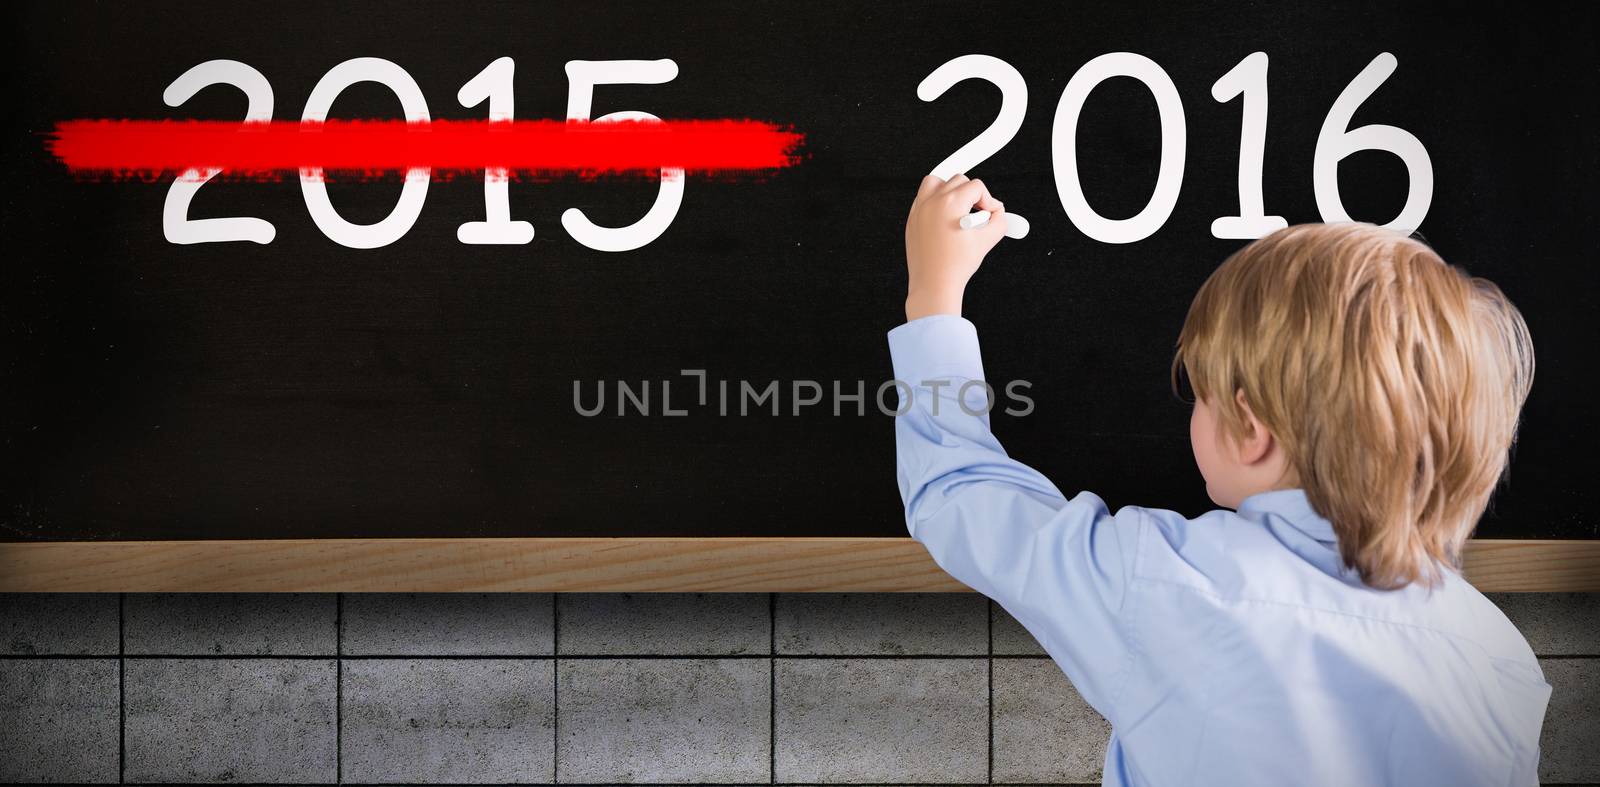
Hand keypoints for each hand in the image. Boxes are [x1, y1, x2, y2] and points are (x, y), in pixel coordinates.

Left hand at [903, 173, 1007, 320]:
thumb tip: (997, 210)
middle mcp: (932, 202)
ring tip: (959, 207)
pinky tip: (945, 217)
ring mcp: (919, 210)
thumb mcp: (988, 239)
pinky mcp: (912, 220)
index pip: (976, 186)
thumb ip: (999, 219)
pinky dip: (935, 201)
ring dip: (949, 189)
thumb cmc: (956, 265)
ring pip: (935, 182)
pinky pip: (923, 198)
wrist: (934, 285)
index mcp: (950, 203)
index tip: (990, 214)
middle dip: (971, 194)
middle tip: (977, 213)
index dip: (988, 200)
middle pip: (958, 180)